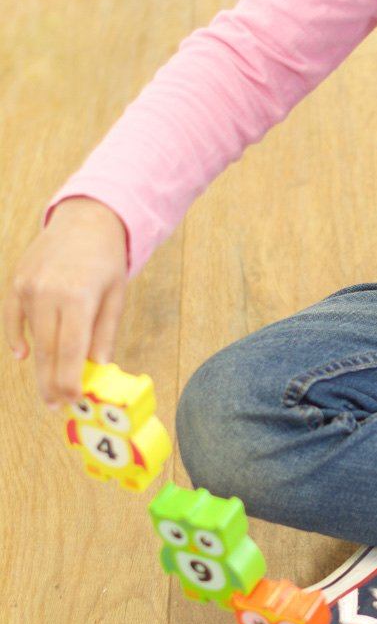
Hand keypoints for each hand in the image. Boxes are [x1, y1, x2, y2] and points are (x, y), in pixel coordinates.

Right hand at [4, 197, 129, 408]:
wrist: (86, 218)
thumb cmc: (106, 260)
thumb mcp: (115, 296)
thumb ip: (103, 334)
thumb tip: (97, 368)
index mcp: (78, 297)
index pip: (71, 351)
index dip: (69, 381)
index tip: (72, 401)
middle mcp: (49, 292)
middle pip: (48, 350)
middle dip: (52, 382)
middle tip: (56, 406)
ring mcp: (29, 286)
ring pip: (33, 337)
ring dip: (40, 364)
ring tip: (47, 387)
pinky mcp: (17, 282)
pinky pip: (13, 318)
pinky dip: (18, 338)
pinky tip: (24, 356)